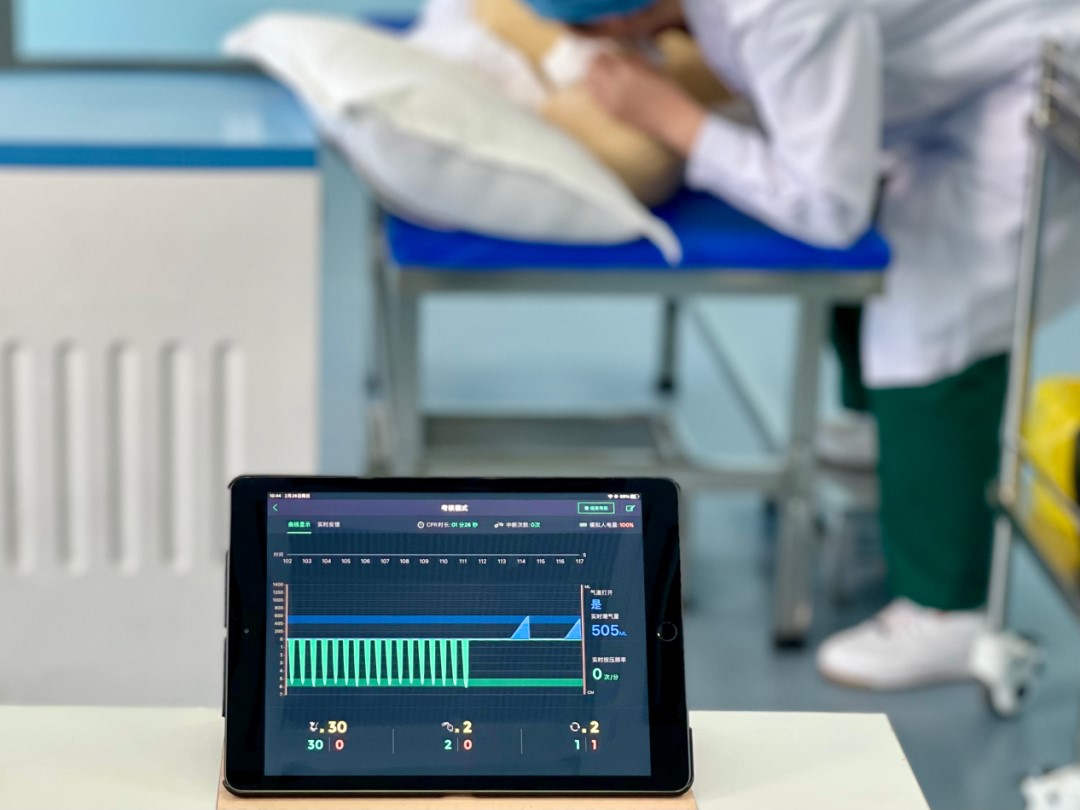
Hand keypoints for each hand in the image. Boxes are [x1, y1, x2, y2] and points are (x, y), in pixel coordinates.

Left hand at [585, 52, 705, 156]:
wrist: (672, 120)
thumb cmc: (668, 91)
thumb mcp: (652, 68)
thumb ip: (632, 61)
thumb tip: (618, 55)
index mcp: (626, 72)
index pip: (603, 58)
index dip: (603, 53)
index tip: (606, 52)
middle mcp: (614, 88)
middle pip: (593, 71)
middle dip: (595, 64)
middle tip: (600, 61)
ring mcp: (611, 103)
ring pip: (590, 86)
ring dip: (592, 77)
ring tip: (598, 73)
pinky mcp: (613, 115)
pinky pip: (597, 99)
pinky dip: (596, 91)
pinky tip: (603, 88)